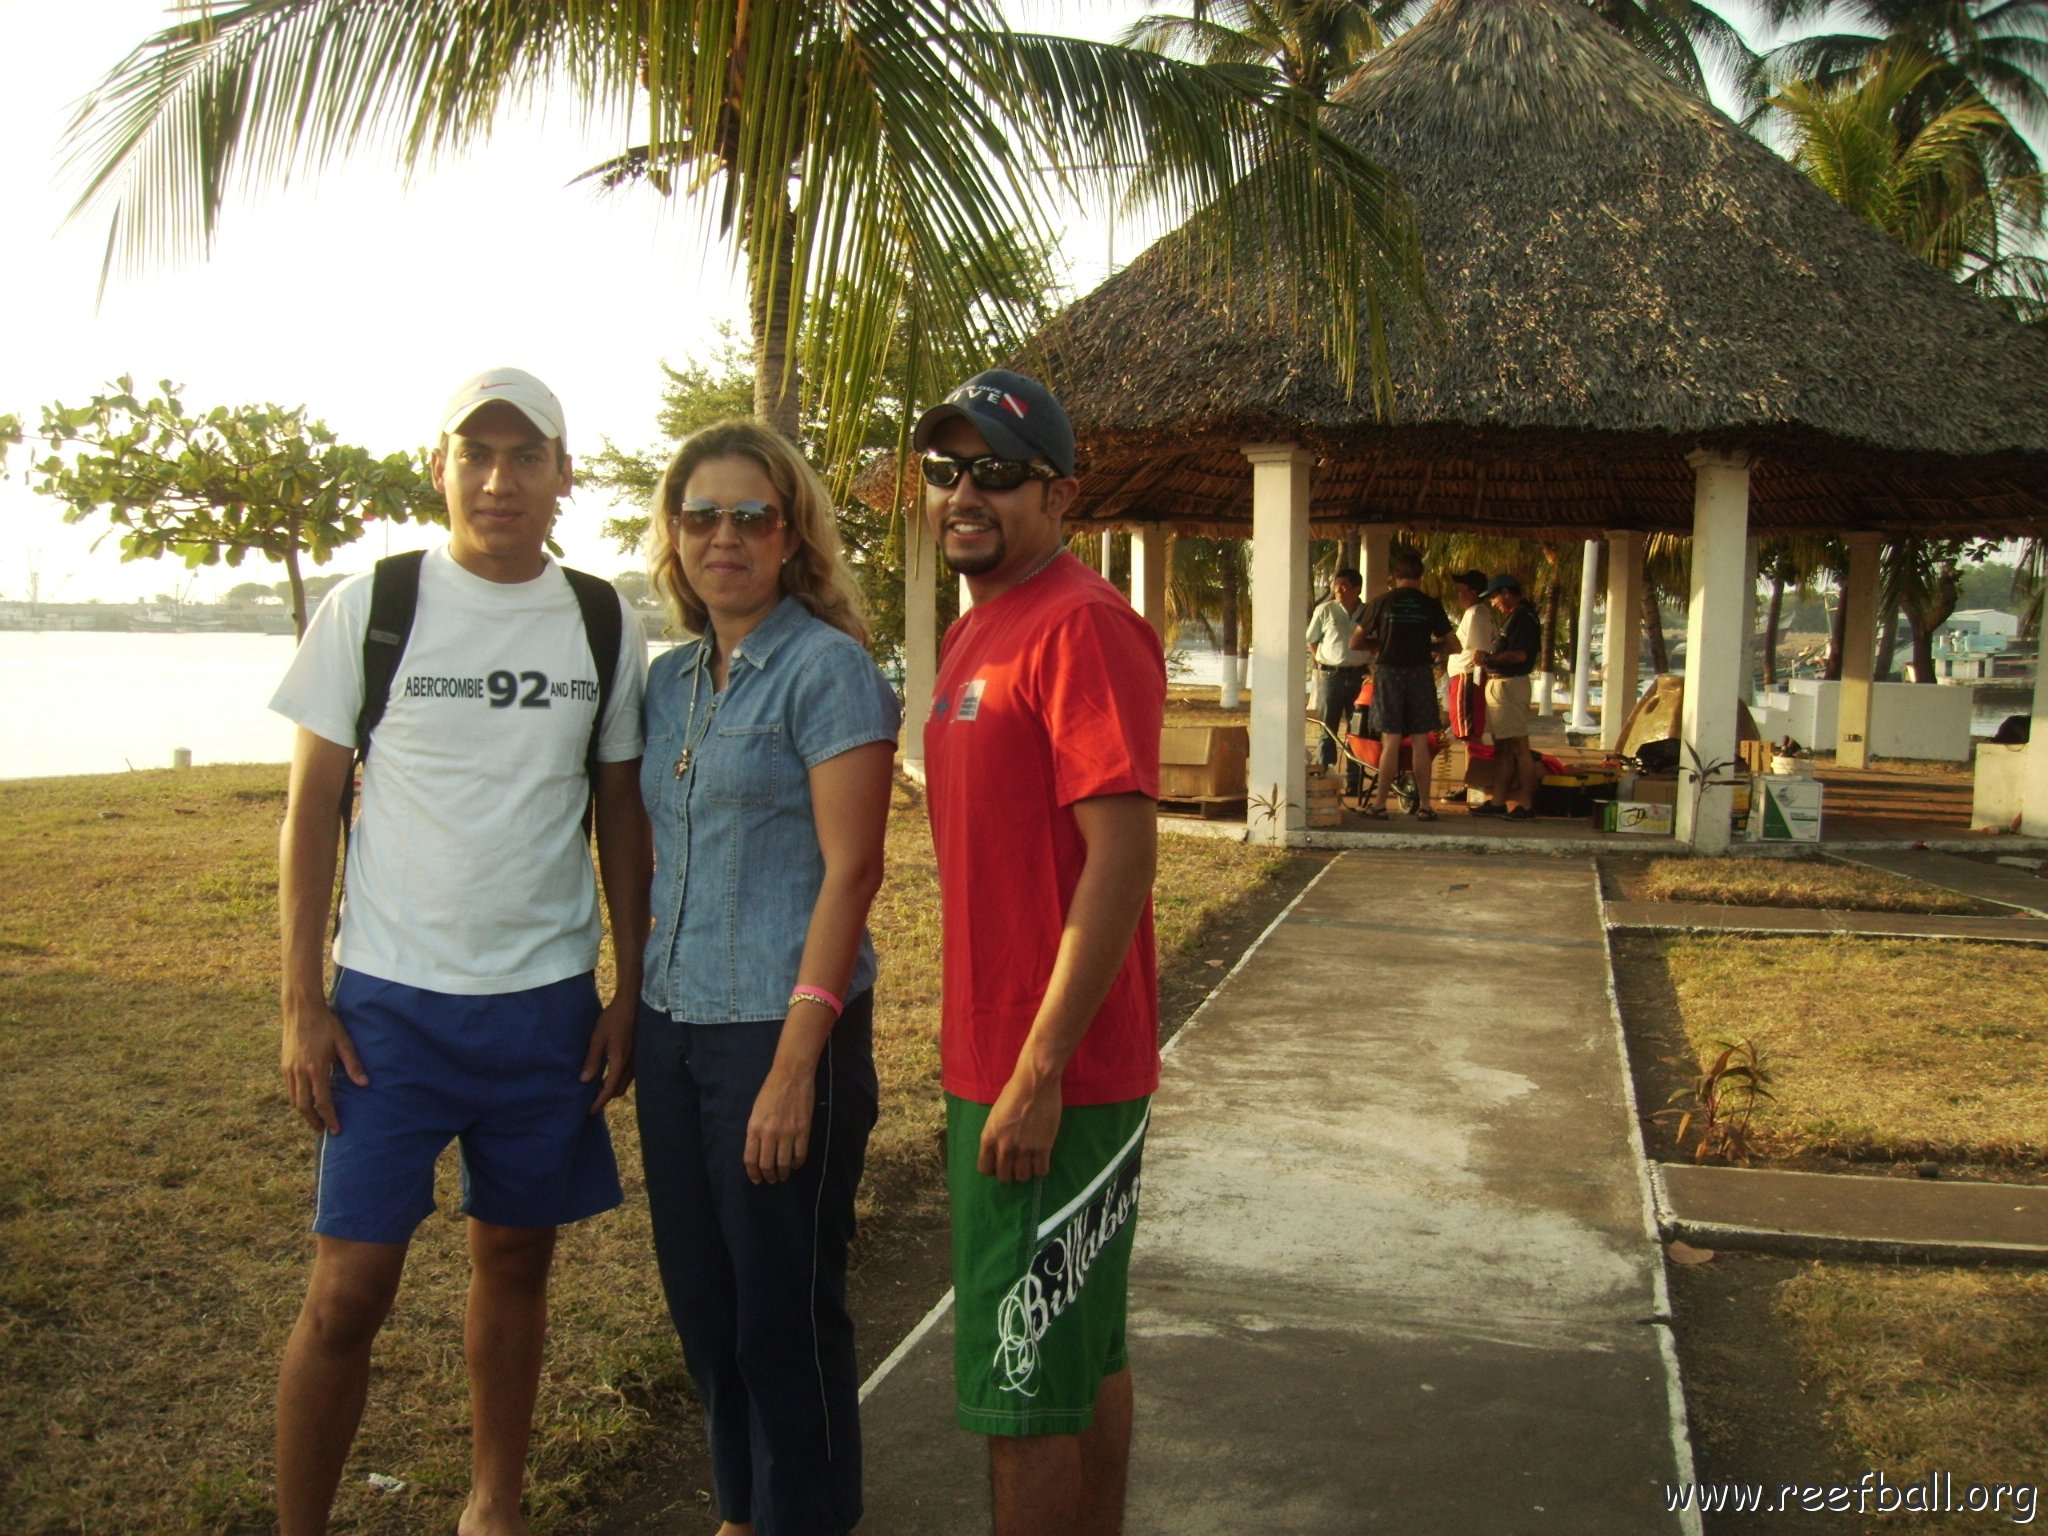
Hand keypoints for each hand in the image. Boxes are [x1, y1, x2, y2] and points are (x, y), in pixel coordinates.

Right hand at [280, 992, 366, 1134]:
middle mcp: (299, 1072)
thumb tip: (365, 1084)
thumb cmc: (326, 1024)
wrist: (301, 1010)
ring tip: (316, 1119)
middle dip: (314, 1121)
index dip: (329, 1118)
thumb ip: (353, 1064)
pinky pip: (289, 1089)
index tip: (336, 1129)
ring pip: (294, 1100)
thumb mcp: (343, 1042)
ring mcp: (289, 1069)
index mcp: (316, 1068)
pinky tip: (306, 1101)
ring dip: (304, 1113)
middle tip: (324, 1130)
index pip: (322, 1102)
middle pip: (304, 1107)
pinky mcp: (284, 1065)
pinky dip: (297, 1100)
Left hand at [580, 992, 636, 1113]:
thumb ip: (592, 1059)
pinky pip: (627, 1075)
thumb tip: (584, 1080)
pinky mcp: (636, 1055)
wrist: (631, 1005)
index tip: (590, 1110)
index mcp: (620, 1062)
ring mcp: (635, 1060)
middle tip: (591, 1098)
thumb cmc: (612, 1020)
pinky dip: (617, 1080)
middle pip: (619, 1089)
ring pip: (624, 1083)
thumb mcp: (598, 1038)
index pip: (609, 1088)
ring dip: (612, 1088)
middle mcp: (630, 1065)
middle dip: (606, 1097)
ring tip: (598, 1088)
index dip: (599, 1101)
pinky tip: (608, 1074)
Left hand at [744, 1067, 814, 1184]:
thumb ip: (755, 1132)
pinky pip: (800, 1154)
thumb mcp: (755, 1112)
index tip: (756, 1179)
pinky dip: (797, 1163)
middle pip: (767, 1164)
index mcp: (754, 1128)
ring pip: (783, 1163)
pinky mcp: (803, 1130)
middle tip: (771, 1180)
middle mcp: (769, 1133)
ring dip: (783, 1173)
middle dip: (768, 1176)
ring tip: (783, 1176)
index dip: (753, 1173)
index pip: (751, 1159)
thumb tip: (758, 1152)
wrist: (791, 1075)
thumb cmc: (770, 1091)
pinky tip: (795, 1164)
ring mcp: (787, 1133)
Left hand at [978, 1068, 1061, 1182]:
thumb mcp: (995, 1115)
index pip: (985, 1169)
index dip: (993, 1169)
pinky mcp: (1043, 1147)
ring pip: (1023, 1177)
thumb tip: (999, 1149)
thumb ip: (995, 1134)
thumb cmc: (1013, 1092)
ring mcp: (1024, 1149)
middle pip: (1004, 1177)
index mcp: (989, 1138)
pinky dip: (1041, 1168)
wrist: (1035, 1083)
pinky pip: (1041, 1171)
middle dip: (1010, 1173)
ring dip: (1026, 1172)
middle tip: (1017, 1165)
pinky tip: (1042, 1159)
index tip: (1000, 1165)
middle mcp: (1004, 1147)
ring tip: (1030, 1162)